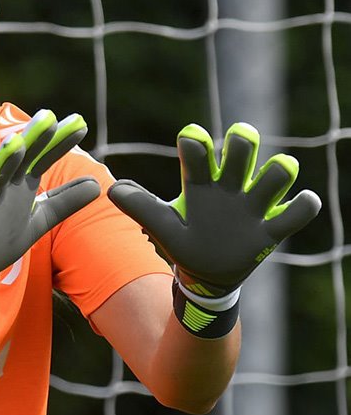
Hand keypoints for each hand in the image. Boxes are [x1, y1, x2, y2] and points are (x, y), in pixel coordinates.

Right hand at [0, 110, 100, 336]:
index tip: (81, 124)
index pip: (43, 158)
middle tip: (48, 117)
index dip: (60, 143)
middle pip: (21, 159)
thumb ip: (66, 201)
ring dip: (5, 161)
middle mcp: (5, 187)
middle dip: (33, 138)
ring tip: (17, 143)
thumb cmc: (4, 235)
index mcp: (22, 184)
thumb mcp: (42, 218)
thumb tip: (97, 184)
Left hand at [108, 123, 320, 336]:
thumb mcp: (161, 224)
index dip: (196, 140)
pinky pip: (297, 214)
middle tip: (238, 144)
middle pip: (242, 148)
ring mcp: (252, 207)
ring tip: (273, 176)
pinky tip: (300, 203)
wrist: (205, 275)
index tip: (191, 139)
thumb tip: (112, 190)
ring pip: (275, 175)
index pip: (199, 149)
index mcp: (200, 182)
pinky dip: (303, 206)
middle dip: (242, 141)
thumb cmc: (183, 241)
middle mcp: (229, 187)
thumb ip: (140, 205)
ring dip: (277, 171)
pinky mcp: (270, 230)